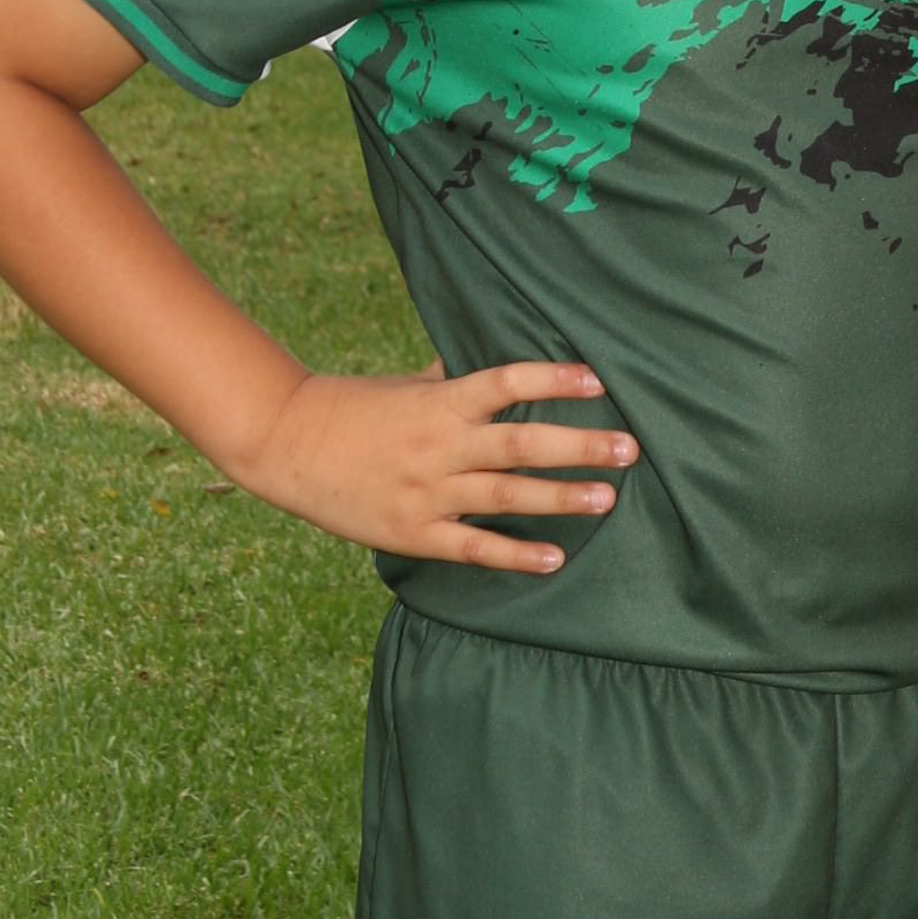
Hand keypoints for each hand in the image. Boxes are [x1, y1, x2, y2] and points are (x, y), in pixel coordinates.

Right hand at [236, 360, 634, 573]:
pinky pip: (473, 548)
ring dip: (561, 497)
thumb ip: (452, 379)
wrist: (288, 444)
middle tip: (630, 447)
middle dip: (579, 445)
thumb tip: (494, 360)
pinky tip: (555, 558)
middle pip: (521, 444)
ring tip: (608, 498)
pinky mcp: (414, 533)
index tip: (598, 378)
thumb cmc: (352, 406)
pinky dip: (516, 554)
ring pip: (506, 496)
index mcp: (440, 403)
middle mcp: (440, 446)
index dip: (552, 379)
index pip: (506, 383)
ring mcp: (428, 492)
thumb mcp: (407, 383)